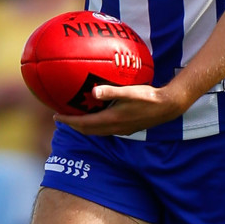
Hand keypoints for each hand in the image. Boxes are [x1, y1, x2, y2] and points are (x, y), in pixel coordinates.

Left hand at [54, 83, 184, 135]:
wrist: (168, 107)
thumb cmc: (149, 97)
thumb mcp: (129, 92)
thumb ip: (111, 92)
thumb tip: (93, 92)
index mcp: (112, 119)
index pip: (85, 124)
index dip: (69, 121)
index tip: (56, 116)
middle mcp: (115, 127)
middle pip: (88, 130)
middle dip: (73, 125)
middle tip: (61, 118)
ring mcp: (122, 129)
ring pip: (97, 131)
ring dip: (84, 126)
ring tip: (74, 118)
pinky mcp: (128, 127)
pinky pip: (105, 129)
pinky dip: (95, 124)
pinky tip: (97, 115)